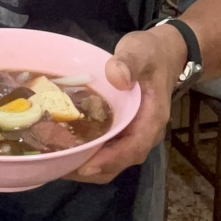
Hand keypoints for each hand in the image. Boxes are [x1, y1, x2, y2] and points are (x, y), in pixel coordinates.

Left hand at [67, 27, 185, 183]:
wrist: (164, 52)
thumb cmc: (151, 53)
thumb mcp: (140, 51)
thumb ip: (129, 62)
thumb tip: (116, 77)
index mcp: (152, 118)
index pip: (134, 148)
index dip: (109, 160)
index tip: (83, 166)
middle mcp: (145, 132)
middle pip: (120, 162)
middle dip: (91, 168)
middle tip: (58, 166)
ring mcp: (135, 133)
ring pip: (112, 160)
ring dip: (87, 164)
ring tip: (57, 161)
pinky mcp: (124, 130)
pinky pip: (108, 149)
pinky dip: (88, 153)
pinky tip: (65, 147)